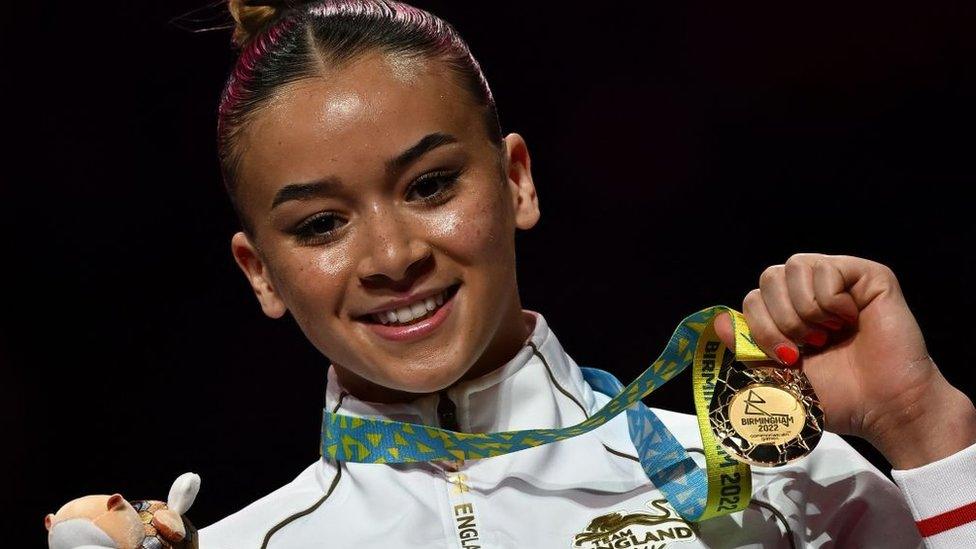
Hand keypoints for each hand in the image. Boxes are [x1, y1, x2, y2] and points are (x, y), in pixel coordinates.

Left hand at [713, 253, 975, 467]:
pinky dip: (831, 300)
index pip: (753, 297)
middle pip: (769, 276)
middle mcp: (812, 293)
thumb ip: (747, 349)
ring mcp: (840, 281)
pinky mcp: (868, 276)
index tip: (787, 357)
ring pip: (795, 267)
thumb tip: (719, 322)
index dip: (761, 326)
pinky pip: (827, 269)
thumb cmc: (837, 396)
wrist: (882, 408)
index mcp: (790, 314)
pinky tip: (850, 320)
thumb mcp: (778, 377)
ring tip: (828, 334)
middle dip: (779, 318)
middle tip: (807, 345)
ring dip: (804, 309)